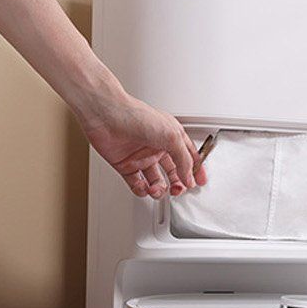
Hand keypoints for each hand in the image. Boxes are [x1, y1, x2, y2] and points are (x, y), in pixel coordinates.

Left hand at [76, 93, 207, 198]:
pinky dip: (141, 190)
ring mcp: (141, 157)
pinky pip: (136, 183)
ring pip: (155, 180)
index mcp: (171, 136)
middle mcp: (157, 147)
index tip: (199, 182)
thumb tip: (189, 177)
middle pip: (173, 171)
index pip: (188, 156)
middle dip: (178, 184)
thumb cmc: (137, 117)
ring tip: (157, 190)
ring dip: (159, 189)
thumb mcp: (171, 136)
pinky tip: (143, 188)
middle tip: (178, 190)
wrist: (107, 117)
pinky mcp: (126, 165)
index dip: (195, 169)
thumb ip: (184, 160)